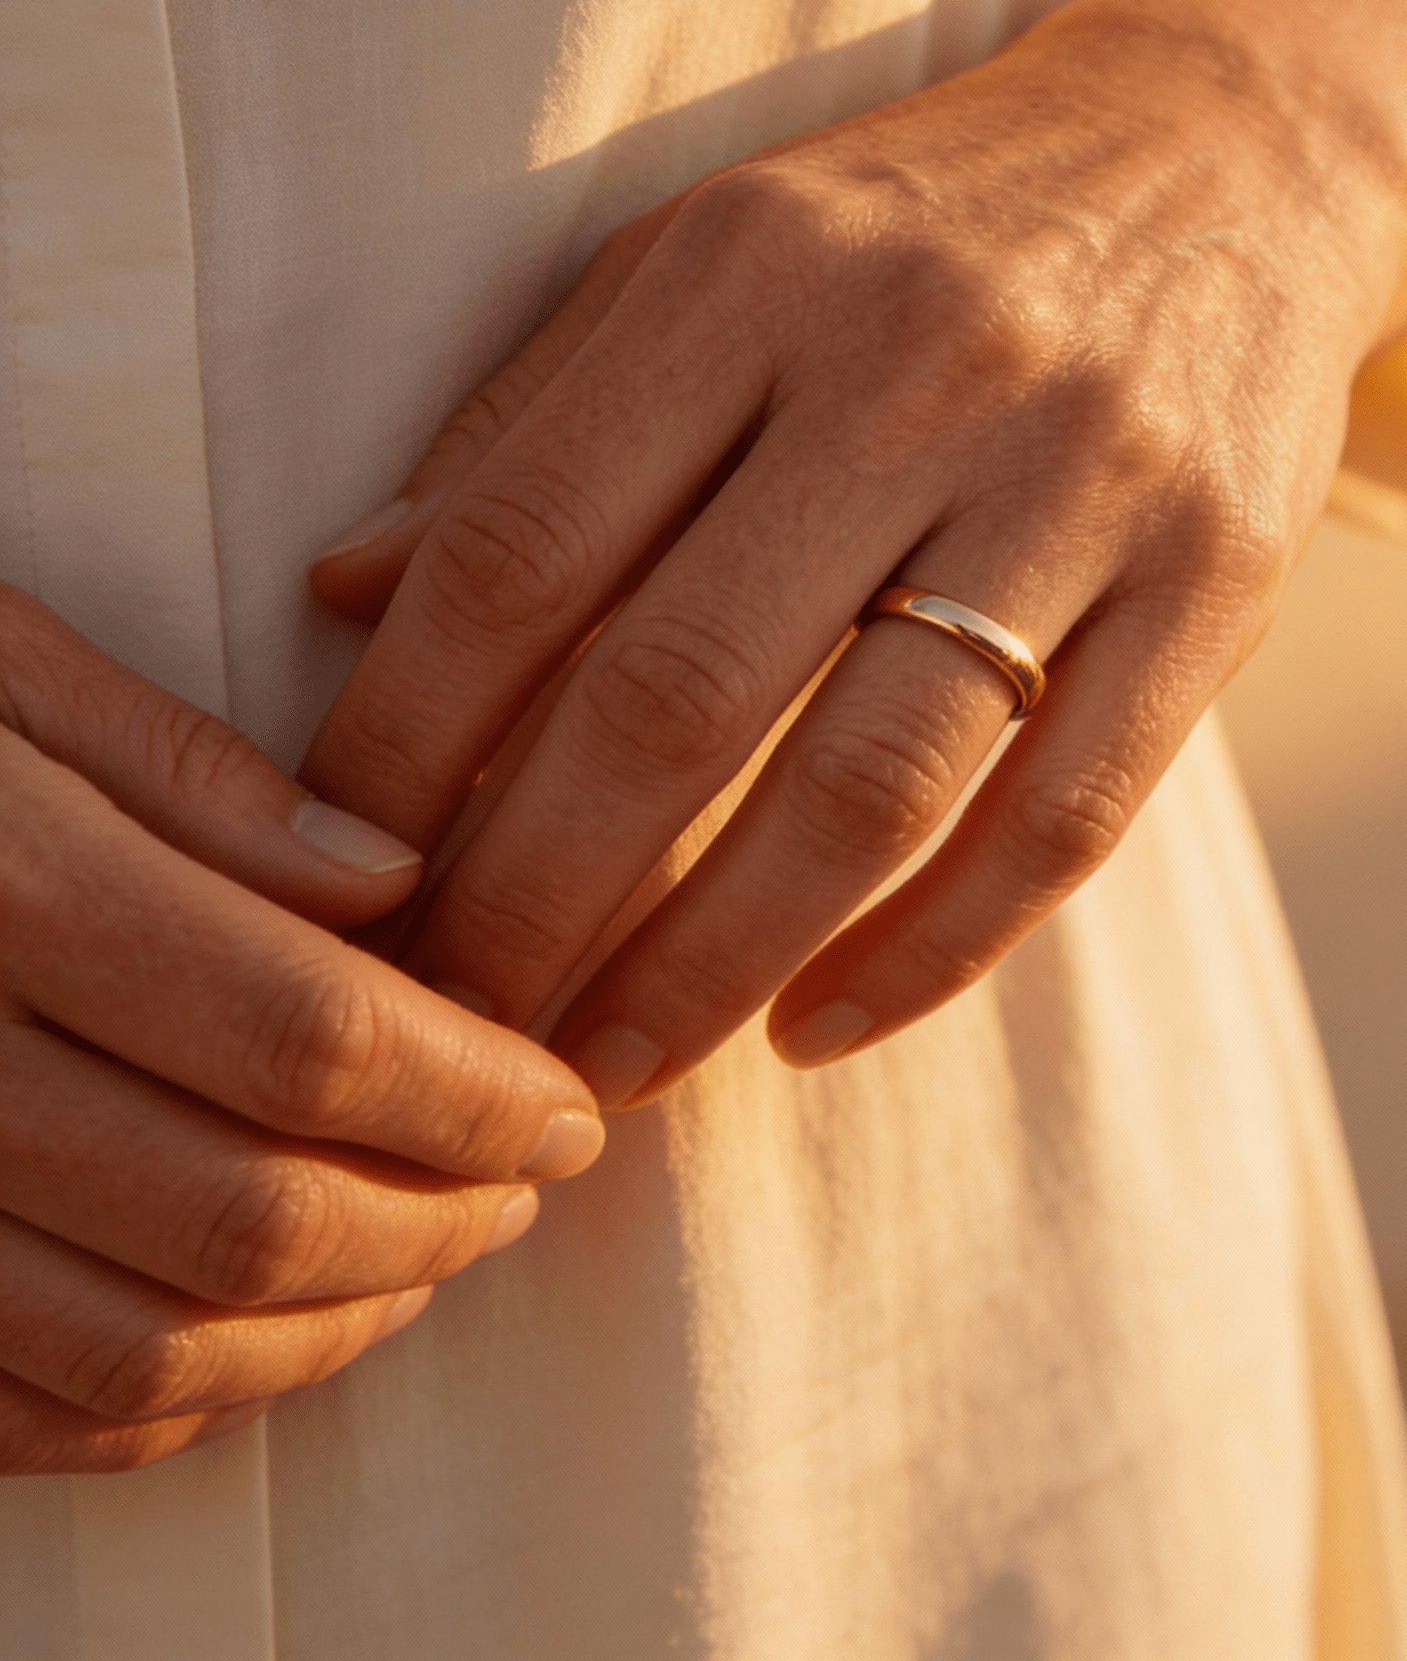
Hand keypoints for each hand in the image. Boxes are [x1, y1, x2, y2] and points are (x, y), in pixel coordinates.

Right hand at [0, 588, 603, 1475]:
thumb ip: (188, 776)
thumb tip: (393, 877)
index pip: (309, 1036)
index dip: (472, 1091)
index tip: (567, 1100)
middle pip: (253, 1213)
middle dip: (436, 1221)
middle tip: (525, 1187)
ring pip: (151, 1348)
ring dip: (333, 1330)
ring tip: (428, 1259)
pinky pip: (23, 1416)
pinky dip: (178, 1406)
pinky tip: (263, 1337)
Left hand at [303, 0, 1406, 1104]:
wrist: (1229, 148)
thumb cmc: (919, 225)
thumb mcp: (713, 253)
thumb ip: (537, 416)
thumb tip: (344, 590)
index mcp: (751, 273)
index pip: (523, 547)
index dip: (403, 738)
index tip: (342, 874)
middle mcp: (917, 364)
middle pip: (673, 692)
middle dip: (530, 899)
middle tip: (450, 1023)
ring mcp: (1085, 475)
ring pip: (867, 785)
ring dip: (711, 966)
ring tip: (609, 1067)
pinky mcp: (1220, 574)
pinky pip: (1063, 816)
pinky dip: (930, 954)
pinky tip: (818, 1030)